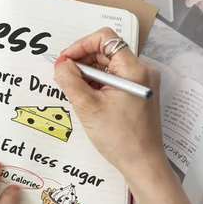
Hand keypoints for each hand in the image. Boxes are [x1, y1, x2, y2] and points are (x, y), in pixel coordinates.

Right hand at [53, 28, 166, 180]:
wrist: (142, 164)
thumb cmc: (120, 138)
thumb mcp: (87, 106)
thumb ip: (70, 80)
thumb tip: (60, 64)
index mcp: (133, 70)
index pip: (105, 39)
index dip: (81, 45)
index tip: (65, 60)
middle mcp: (140, 72)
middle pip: (105, 51)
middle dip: (81, 60)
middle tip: (63, 76)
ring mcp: (140, 83)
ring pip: (107, 65)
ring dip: (87, 73)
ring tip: (72, 89)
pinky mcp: (136, 94)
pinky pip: (112, 79)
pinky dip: (96, 83)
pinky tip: (84, 97)